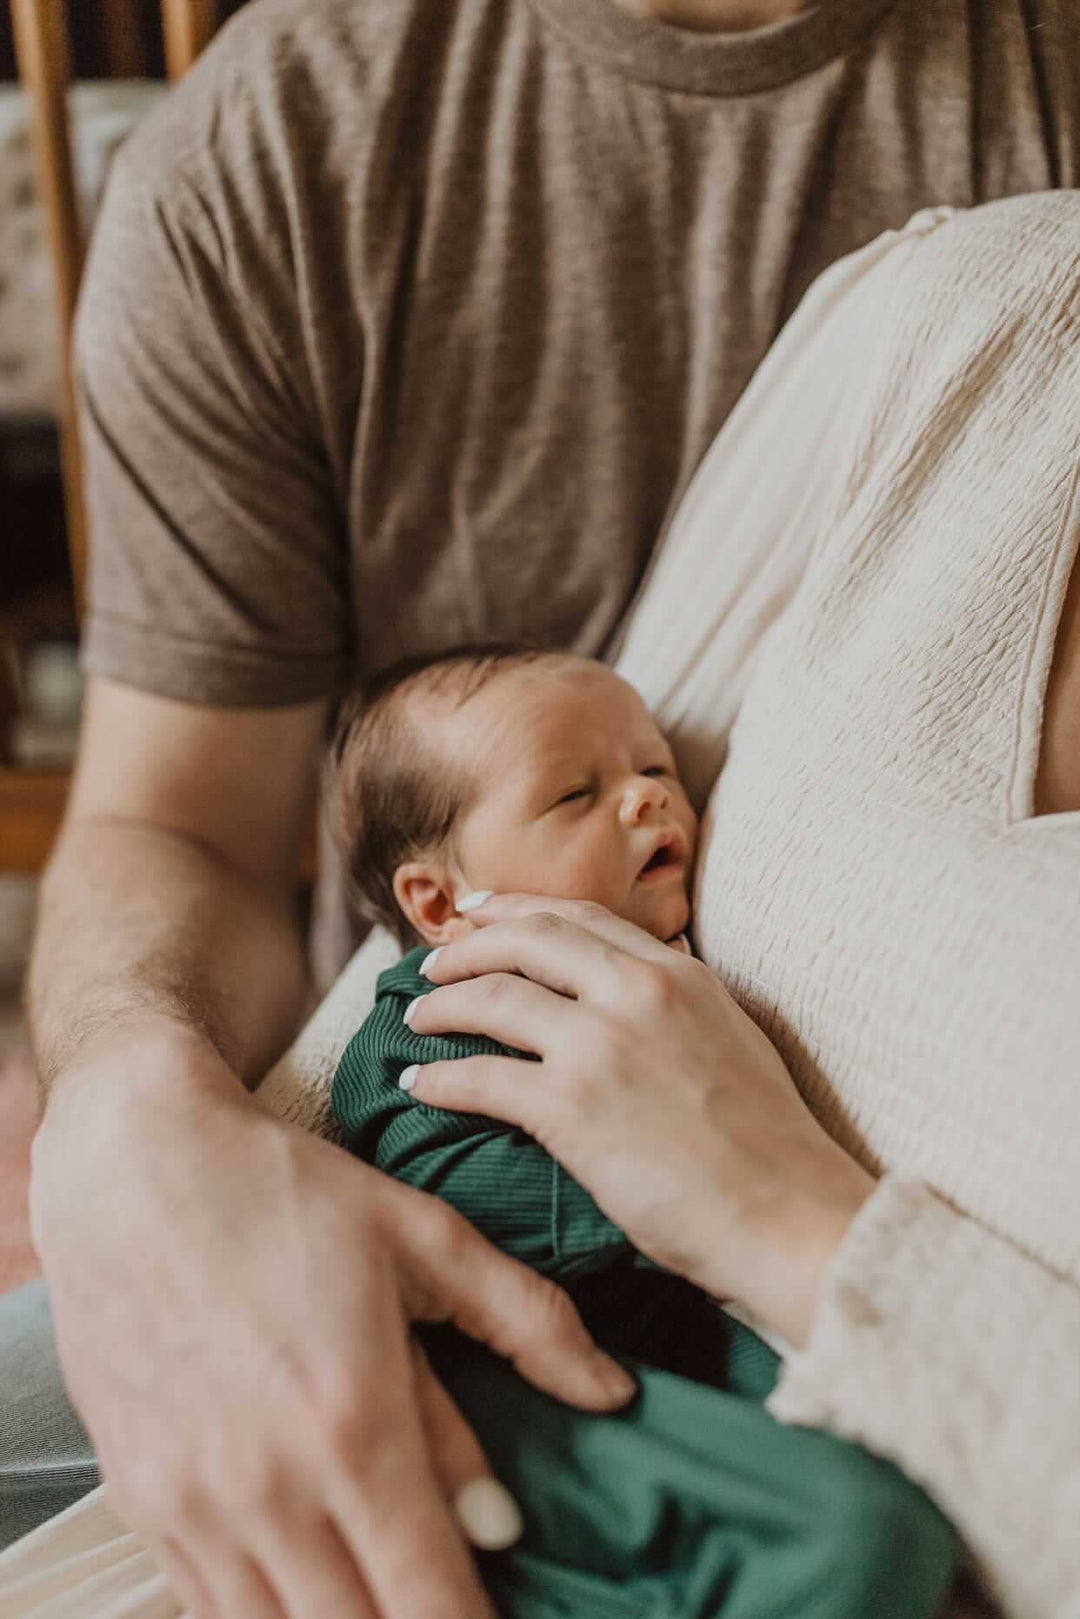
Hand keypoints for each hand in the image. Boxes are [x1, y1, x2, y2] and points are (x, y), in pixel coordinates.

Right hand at [30, 1019, 634, 1618]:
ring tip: (384, 1585)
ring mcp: (193, 1504)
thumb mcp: (424, 1237)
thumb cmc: (286, 1194)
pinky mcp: (140, 1501)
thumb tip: (610, 1394)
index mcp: (355, 1424)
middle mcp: (268, 1487)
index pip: (433, 1604)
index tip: (505, 1617)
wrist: (135, 1164)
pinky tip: (308, 1574)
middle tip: (446, 1594)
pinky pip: (209, 1605)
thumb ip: (526, 1322)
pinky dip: (268, 1606)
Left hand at [404, 896, 875, 1348]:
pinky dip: (437, 1076)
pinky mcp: (571, 1106)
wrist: (790, 1215)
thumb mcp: (732, 1039)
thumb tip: (648, 987)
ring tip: (414, 1015)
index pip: (581, 917)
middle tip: (429, 961)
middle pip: (527, 941)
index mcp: (678, 974)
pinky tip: (416, 1083)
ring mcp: (601, 1045)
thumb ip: (681, 1006)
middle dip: (467, 946)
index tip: (480, 913)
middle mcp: (637, 992)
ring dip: (441, 1003)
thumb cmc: (770, 1149)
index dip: (517, 910)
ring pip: (492, 998)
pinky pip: (480, 1076)